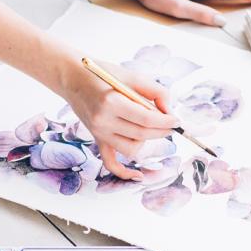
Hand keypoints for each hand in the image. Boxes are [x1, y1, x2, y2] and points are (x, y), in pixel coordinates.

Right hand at [61, 59, 178, 179]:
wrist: (73, 79)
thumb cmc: (103, 74)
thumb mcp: (132, 76)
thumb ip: (156, 91)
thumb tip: (170, 111)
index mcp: (111, 103)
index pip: (147, 119)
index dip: (166, 121)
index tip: (177, 120)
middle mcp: (103, 121)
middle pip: (141, 135)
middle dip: (162, 131)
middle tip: (172, 125)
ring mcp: (99, 133)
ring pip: (131, 149)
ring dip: (146, 141)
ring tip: (149, 128)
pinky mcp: (97, 139)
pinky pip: (110, 163)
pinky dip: (123, 172)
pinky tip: (138, 176)